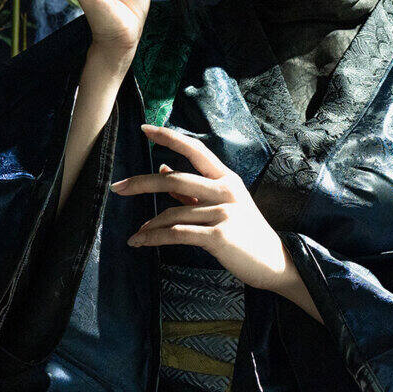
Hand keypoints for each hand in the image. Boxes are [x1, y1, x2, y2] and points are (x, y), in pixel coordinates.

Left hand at [110, 125, 320, 321]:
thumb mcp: (225, 205)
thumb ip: (195, 190)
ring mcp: (223, 212)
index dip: (169, 137)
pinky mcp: (219, 235)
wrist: (274, 262)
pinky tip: (141, 241)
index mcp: (227, 178)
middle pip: (175, 179)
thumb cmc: (246, 234)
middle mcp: (226, 190)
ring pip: (174, 213)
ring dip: (149, 224)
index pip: (195, 150)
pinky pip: (178, 234)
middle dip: (142, 183)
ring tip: (136, 234)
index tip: (145, 129)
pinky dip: (155, 238)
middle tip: (118, 188)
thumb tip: (164, 170)